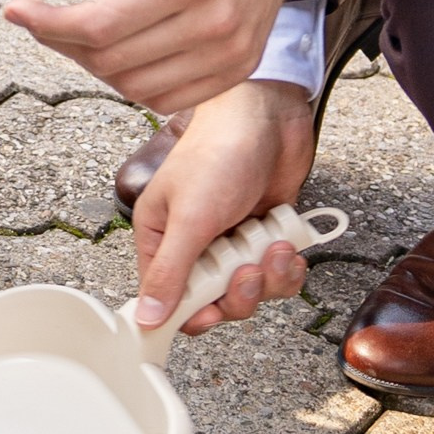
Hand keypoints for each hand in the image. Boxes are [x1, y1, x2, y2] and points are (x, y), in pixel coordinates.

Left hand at [2, 0, 307, 114]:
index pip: (99, 26)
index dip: (47, 23)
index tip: (16, 8)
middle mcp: (215, 22)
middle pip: (111, 61)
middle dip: (62, 42)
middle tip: (41, 17)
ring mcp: (231, 52)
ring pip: (133, 87)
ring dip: (94, 65)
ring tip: (81, 30)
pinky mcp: (237, 68)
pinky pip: (165, 98)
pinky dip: (132, 81)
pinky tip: (120, 49)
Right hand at [132, 80, 314, 334]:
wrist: (267, 115)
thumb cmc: (217, 154)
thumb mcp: (189, 219)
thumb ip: (169, 272)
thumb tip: (145, 317)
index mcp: (160, 240)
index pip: (166, 298)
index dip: (188, 314)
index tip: (210, 314)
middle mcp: (194, 245)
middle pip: (213, 302)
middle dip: (238, 293)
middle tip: (248, 270)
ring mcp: (231, 241)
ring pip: (250, 291)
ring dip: (269, 277)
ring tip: (274, 247)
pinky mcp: (264, 235)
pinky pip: (277, 274)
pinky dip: (287, 266)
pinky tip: (287, 242)